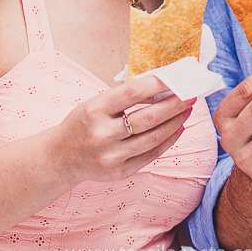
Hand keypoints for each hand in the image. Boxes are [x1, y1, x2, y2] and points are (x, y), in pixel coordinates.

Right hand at [50, 74, 193, 183]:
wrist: (61, 157)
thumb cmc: (83, 123)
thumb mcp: (95, 103)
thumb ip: (123, 97)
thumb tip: (161, 87)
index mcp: (94, 111)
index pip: (132, 93)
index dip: (157, 84)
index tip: (176, 78)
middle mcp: (102, 135)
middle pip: (149, 118)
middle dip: (174, 104)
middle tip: (190, 94)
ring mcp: (111, 156)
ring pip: (154, 138)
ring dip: (175, 122)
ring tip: (187, 110)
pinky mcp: (118, 172)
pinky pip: (150, 155)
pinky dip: (168, 141)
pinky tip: (177, 129)